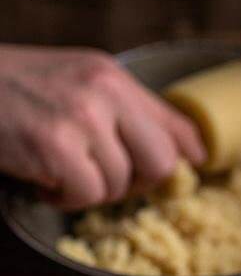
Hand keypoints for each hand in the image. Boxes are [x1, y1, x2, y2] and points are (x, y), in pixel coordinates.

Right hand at [0, 46, 204, 209]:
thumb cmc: (16, 90)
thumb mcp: (78, 82)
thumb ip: (126, 111)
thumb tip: (188, 153)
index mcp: (114, 76)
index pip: (179, 126)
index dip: (186, 158)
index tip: (182, 173)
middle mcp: (105, 92)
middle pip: (162, 163)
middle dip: (138, 182)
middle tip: (105, 177)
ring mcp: (82, 118)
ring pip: (120, 185)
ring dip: (90, 189)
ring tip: (59, 169)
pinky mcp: (57, 146)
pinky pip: (89, 195)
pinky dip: (65, 199)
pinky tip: (45, 180)